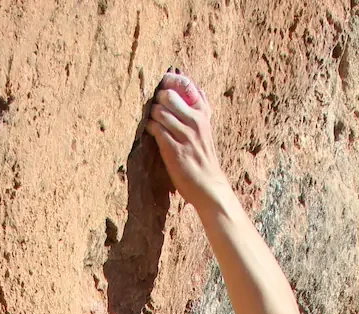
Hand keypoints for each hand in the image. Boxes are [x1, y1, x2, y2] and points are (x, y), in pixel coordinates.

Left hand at [145, 72, 228, 207]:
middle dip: (157, 100)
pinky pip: (156, 129)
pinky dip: (149, 128)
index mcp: (203, 113)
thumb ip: (196, 109)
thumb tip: (184, 86)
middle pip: (169, 96)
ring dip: (151, 115)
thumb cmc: (203, 157)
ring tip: (152, 121)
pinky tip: (150, 131)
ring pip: (160, 112)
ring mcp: (186, 135)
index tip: (163, 84)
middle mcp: (196, 121)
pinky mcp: (175, 150)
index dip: (171, 81)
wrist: (209, 186)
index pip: (187, 85)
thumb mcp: (204, 128)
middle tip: (154, 108)